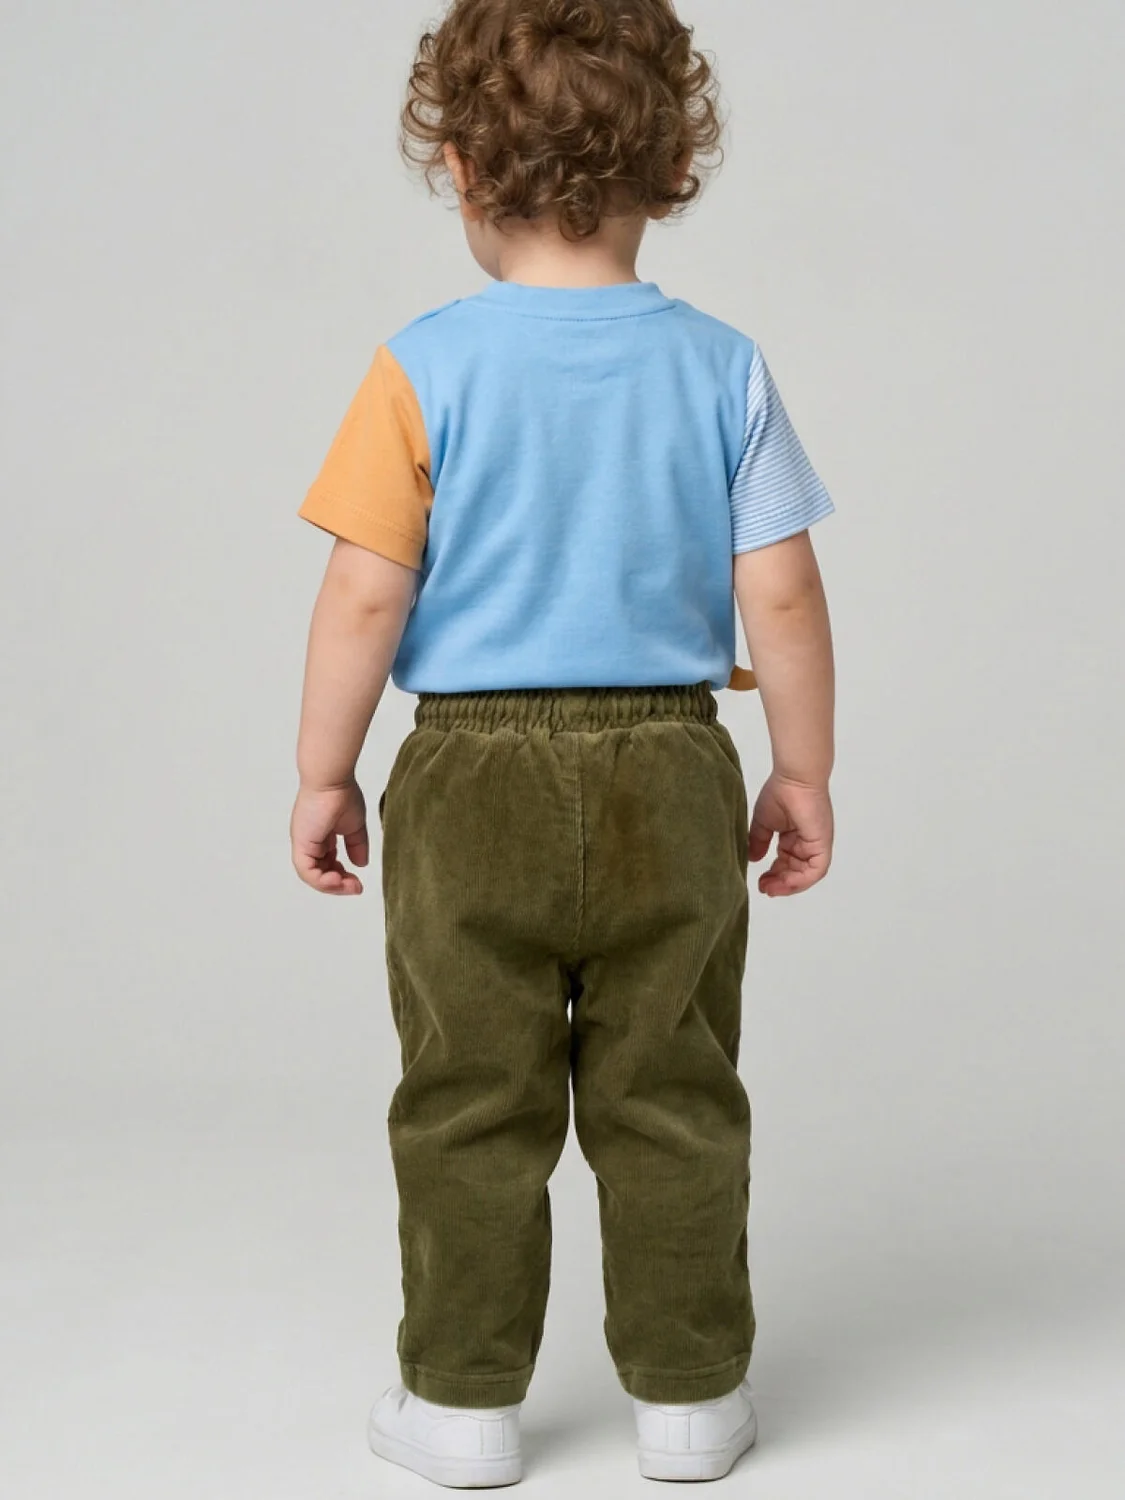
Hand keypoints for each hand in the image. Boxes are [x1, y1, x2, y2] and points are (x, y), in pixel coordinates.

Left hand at [290, 779, 368, 895]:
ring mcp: (304, 844)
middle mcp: (309, 842)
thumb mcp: (355, 826)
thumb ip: (357, 845)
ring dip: (332, 886)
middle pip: (320, 873)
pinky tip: (339, 880)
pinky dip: (322, 881)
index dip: (342, 876)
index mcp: (320, 837)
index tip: (358, 881)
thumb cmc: (342, 794)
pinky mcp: (301, 844)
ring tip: (350, 886)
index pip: (327, 864)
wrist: (332, 780)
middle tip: (356, 888)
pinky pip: (307, 872)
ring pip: (312, 876)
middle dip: (338, 885)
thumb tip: (361, 864)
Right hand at [748, 773, 833, 896]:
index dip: (774, 875)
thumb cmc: (780, 792)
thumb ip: (759, 841)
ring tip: (771, 888)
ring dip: (789, 885)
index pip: (787, 863)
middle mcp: (808, 843)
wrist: (794, 778)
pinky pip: (816, 870)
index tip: (760, 882)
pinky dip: (801, 880)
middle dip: (780, 883)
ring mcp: (817, 844)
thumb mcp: (764, 822)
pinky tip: (784, 882)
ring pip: (806, 875)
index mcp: (795, 837)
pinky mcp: (822, 844)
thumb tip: (753, 859)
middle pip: (796, 872)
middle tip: (764, 889)